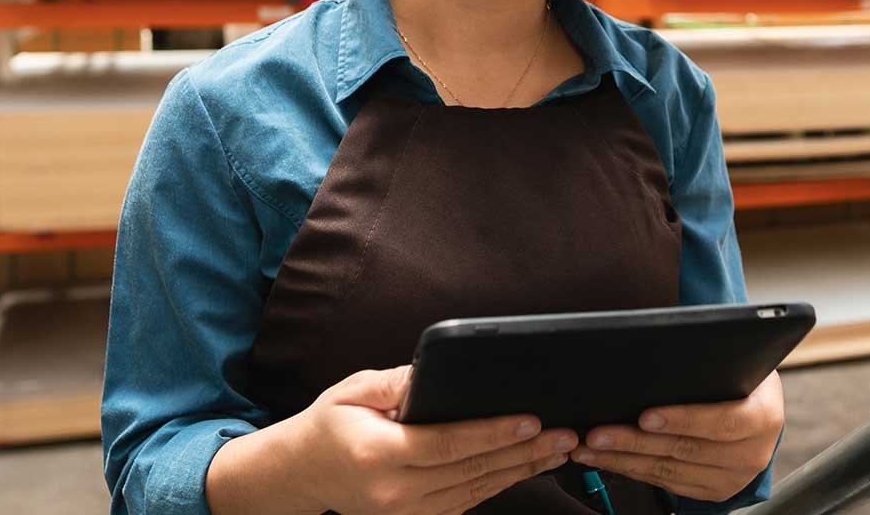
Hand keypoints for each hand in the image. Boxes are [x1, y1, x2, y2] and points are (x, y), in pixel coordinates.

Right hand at [290, 365, 579, 514]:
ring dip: (521, 470)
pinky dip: (499, 484)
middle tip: (565, 434)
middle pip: (471, 470)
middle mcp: (393, 492)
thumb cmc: (331, 424)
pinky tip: (527, 467)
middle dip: (524, 451)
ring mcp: (405, 514)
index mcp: (377, 454)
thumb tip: (435, 370)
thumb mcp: (354, 391)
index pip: (446, 444)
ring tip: (559, 449)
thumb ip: (396, 382)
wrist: (304, 472)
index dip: (493, 433)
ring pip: (475, 491)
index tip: (531, 420)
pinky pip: (466, 502)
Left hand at [573, 371, 785, 501]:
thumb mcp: (739, 365)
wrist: (762, 412)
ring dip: (624, 459)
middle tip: (598, 433)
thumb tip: (662, 352)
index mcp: (763, 417)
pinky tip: (609, 459)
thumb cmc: (743, 380)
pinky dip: (634, 470)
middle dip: (635, 441)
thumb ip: (710, 366)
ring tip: (591, 447)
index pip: (722, 422)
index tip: (645, 416)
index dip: (683, 419)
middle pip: (685, 450)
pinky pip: (667, 483)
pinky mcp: (713, 491)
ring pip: (669, 471)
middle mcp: (751, 454)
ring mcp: (732, 478)